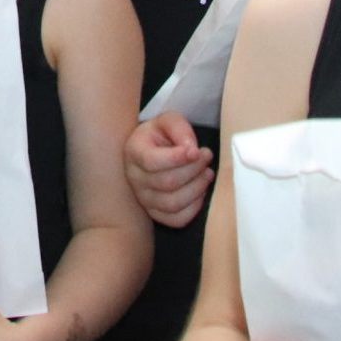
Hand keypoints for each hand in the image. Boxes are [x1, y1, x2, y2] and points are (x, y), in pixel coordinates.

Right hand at [126, 112, 214, 227]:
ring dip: (197, 189)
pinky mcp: (155, 213)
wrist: (153, 150)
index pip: (152, 161)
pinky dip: (194, 208)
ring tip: (207, 173)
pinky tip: (200, 191)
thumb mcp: (168, 121)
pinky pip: (176, 220)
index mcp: (134, 152)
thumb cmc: (161, 135)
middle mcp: (134, 178)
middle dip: (194, 170)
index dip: (177, 158)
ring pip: (172, 203)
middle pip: (167, 183)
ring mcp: (143, 198)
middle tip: (207, 157)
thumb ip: (179, 128)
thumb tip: (192, 151)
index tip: (197, 151)